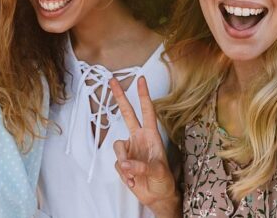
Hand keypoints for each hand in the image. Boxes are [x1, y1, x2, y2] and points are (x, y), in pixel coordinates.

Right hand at [109, 76, 180, 217]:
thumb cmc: (163, 181)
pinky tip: (133, 181)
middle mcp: (139, 138)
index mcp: (151, 135)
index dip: (143, 95)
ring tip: (134, 176)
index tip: (141, 79)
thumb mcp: (159, 173)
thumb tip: (127, 164)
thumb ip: (142, 167)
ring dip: (124, 162)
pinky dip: (124, 174)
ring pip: (117, 147)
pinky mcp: (122, 161)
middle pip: (127, 113)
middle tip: (113, 80)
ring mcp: (130, 149)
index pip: (147, 111)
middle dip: (120, 96)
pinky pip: (117, 163)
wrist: (157, 196)